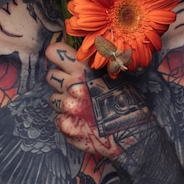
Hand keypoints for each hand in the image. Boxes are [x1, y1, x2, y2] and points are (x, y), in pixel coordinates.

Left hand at [46, 42, 153, 159]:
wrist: (132, 132)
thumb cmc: (123, 102)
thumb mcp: (110, 76)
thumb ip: (88, 67)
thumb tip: (71, 57)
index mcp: (84, 70)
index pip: (54, 52)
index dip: (55, 55)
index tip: (58, 60)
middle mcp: (73, 86)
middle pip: (51, 75)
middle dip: (60, 81)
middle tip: (75, 89)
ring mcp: (68, 107)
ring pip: (53, 98)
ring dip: (64, 102)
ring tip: (82, 108)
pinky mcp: (65, 126)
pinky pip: (56, 118)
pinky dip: (65, 120)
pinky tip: (81, 121)